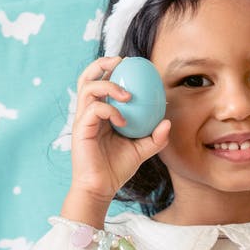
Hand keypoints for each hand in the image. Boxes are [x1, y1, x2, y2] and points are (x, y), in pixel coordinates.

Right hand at [64, 57, 170, 224]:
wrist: (102, 188)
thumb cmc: (118, 168)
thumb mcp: (142, 150)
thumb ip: (156, 137)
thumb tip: (168, 122)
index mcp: (100, 113)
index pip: (100, 82)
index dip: (112, 68)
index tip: (133, 64)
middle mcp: (89, 112)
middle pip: (86, 77)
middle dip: (101, 63)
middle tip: (122, 61)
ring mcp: (83, 120)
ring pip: (88, 87)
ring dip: (109, 85)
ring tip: (128, 96)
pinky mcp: (81, 129)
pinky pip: (94, 109)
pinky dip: (110, 110)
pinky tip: (123, 121)